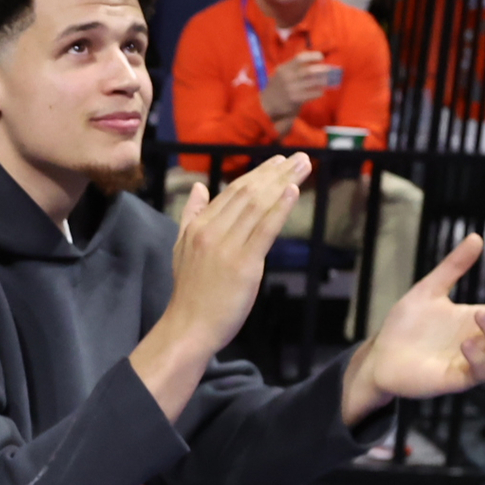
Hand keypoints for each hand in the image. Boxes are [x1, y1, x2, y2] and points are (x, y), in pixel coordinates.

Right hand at [165, 154, 310, 357]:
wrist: (188, 327)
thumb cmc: (190, 293)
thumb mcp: (181, 248)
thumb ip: (191, 215)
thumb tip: (200, 187)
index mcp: (198, 226)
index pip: (232, 192)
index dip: (258, 173)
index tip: (278, 162)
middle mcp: (212, 231)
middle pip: (248, 193)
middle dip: (276, 172)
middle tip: (299, 157)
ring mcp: (227, 247)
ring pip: (258, 206)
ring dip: (283, 182)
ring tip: (303, 167)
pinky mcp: (244, 264)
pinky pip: (264, 230)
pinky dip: (280, 209)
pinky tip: (293, 191)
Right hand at [260, 50, 334, 131]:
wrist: (266, 104)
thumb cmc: (278, 88)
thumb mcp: (281, 74)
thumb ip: (294, 68)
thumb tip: (315, 64)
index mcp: (284, 68)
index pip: (300, 58)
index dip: (313, 56)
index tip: (321, 57)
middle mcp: (287, 77)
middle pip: (309, 70)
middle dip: (321, 69)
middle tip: (328, 69)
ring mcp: (291, 88)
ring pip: (313, 82)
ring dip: (322, 81)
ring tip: (326, 82)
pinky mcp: (295, 99)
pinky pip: (312, 93)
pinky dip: (319, 92)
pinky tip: (320, 92)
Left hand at [344, 234, 484, 419]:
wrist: (381, 355)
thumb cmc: (408, 325)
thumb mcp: (430, 290)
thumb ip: (453, 267)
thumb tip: (477, 237)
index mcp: (482, 319)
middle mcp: (483, 341)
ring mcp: (472, 362)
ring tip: (481, 314)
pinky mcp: (457, 379)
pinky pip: (479, 374)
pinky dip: (478, 359)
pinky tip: (467, 343)